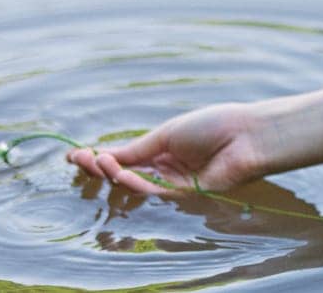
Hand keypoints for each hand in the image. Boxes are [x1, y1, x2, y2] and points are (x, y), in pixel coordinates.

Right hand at [65, 101, 271, 196]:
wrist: (247, 137)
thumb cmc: (213, 126)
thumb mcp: (168, 133)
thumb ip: (139, 149)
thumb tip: (106, 155)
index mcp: (162, 149)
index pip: (125, 156)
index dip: (99, 157)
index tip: (74, 155)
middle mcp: (165, 168)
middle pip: (125, 173)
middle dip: (100, 168)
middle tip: (82, 159)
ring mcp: (173, 183)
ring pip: (135, 185)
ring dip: (114, 174)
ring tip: (100, 161)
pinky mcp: (184, 196)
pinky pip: (153, 192)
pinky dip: (135, 183)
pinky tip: (121, 172)